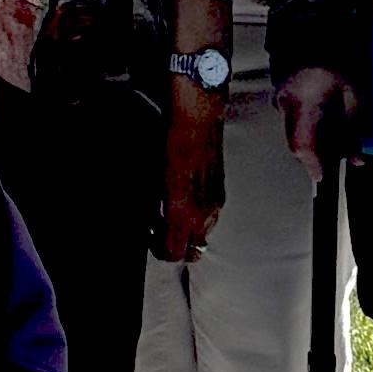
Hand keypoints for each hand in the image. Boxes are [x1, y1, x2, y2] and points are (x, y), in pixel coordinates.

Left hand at [157, 83, 226, 261]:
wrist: (198, 119)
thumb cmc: (171, 143)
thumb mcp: (156, 178)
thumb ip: (157, 206)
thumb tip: (153, 221)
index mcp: (182, 211)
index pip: (173, 251)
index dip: (159, 250)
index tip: (151, 239)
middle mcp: (203, 213)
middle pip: (192, 250)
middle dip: (174, 245)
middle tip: (159, 230)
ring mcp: (215, 203)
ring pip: (202, 234)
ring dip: (187, 232)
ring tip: (171, 215)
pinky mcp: (221, 192)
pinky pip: (210, 217)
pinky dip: (197, 217)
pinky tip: (186, 201)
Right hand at [277, 68, 356, 180]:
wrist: (315, 34)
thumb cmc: (336, 60)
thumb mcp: (353, 98)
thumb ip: (352, 132)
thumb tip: (355, 158)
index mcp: (305, 102)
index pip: (302, 145)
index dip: (312, 165)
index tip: (321, 176)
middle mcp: (287, 102)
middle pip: (295, 142)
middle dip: (313, 156)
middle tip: (330, 160)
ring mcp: (280, 97)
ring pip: (292, 132)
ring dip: (310, 141)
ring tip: (330, 136)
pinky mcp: (280, 94)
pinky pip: (290, 118)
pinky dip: (305, 127)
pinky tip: (320, 119)